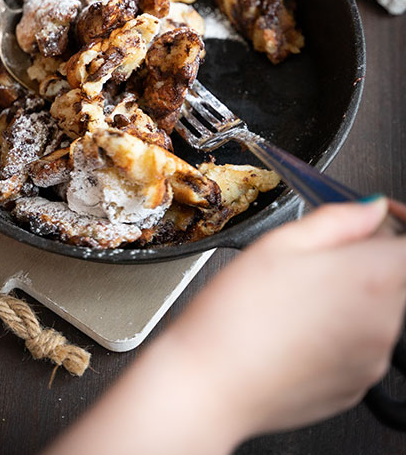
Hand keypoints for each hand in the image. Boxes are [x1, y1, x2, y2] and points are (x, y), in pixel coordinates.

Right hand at [170, 196, 405, 442]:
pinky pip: (362, 345)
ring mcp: (373, 360)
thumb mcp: (280, 242)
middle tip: (318, 255)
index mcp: (371, 278)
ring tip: (297, 295)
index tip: (379, 218)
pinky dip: (340, 330)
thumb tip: (369, 210)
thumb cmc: (236, 315)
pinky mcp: (357, 386)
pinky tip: (297, 326)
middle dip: (368, 257)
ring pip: (379, 310)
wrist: (211, 385)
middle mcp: (384, 323)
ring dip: (352, 294)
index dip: (399, 222)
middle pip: (397, 275)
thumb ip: (337, 219)